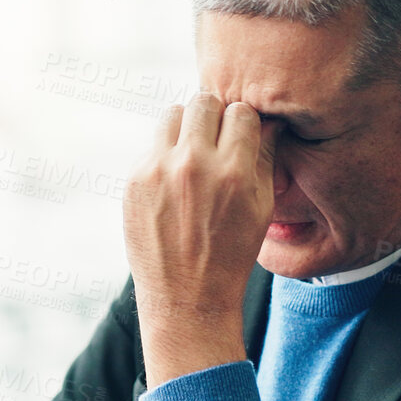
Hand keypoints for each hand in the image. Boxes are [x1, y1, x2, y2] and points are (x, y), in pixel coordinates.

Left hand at [123, 93, 273, 384]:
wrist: (187, 298)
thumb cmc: (232, 254)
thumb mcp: (261, 207)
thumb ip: (263, 158)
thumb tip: (266, 120)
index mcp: (232, 171)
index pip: (241, 112)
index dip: (244, 124)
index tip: (241, 138)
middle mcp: (193, 164)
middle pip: (203, 102)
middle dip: (214, 117)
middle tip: (216, 139)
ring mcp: (158, 170)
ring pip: (173, 115)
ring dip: (186, 128)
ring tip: (193, 156)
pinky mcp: (134, 180)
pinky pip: (153, 146)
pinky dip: (165, 156)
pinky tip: (174, 184)